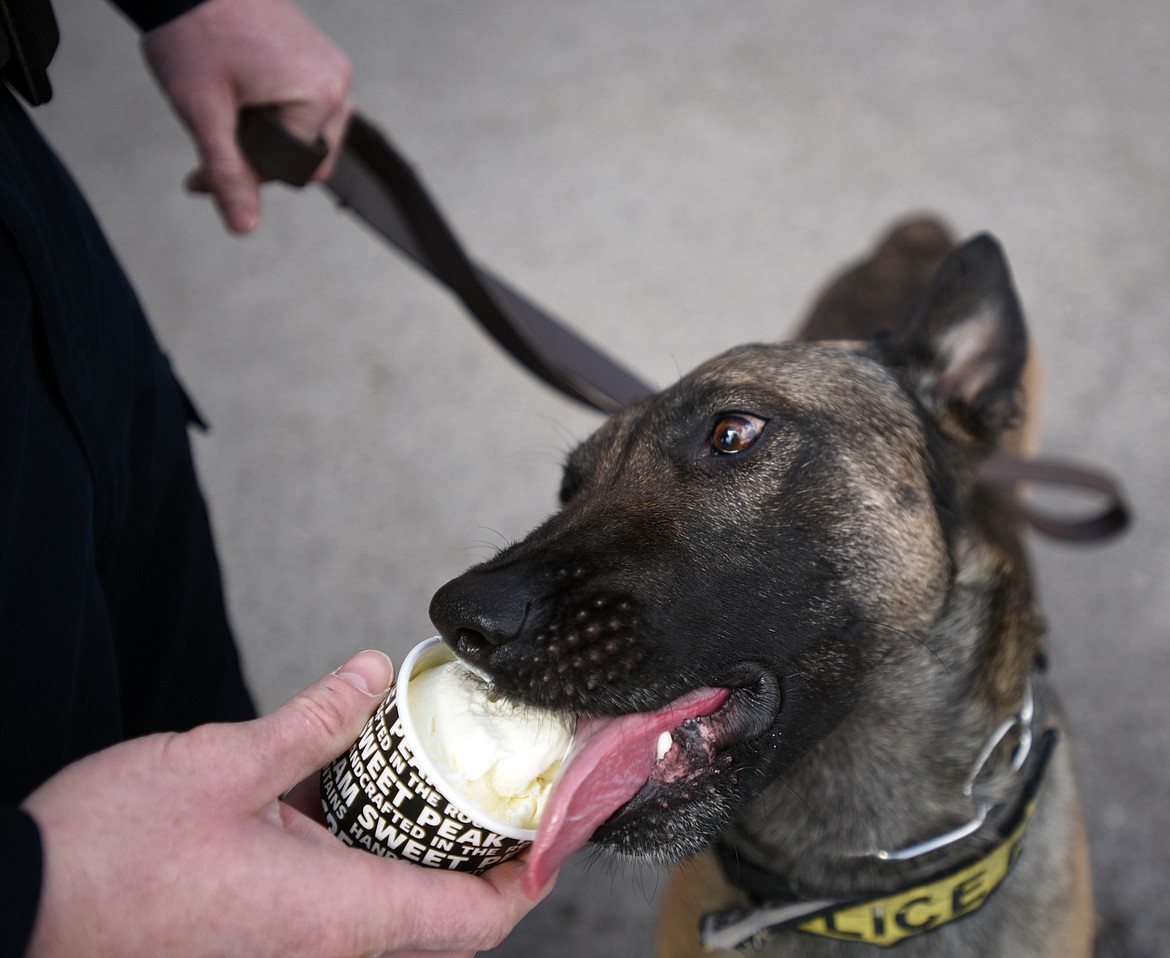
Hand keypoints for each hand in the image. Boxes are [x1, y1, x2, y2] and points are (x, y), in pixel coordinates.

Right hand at [23, 650, 555, 956]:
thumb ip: (312, 720)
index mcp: (336, 913)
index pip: (472, 919)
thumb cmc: (107, 858)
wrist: (18, 907)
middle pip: (443, 912)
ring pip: (394, 900)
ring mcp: (292, 937)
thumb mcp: (222, 765)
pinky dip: (372, 841)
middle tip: (511, 784)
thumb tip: (370, 674)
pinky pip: (342, 888)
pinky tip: (364, 783)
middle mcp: (325, 939)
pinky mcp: (261, 921)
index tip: (559, 826)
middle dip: (486, 851)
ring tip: (452, 772)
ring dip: (429, 843)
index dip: (530, 875)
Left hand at [141, 0, 351, 233]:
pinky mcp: (319, 60)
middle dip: (261, 158)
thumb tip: (244, 227)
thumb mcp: (204, 113)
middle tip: (216, 136)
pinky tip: (242, 97)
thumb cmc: (193, 34)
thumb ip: (228, 172)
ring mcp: (332, 69)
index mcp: (319, 96)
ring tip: (229, 110)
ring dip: (269, 138)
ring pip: (308, 138)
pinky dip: (275, 115)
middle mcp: (337, 83)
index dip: (246, 177)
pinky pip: (307, 110)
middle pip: (310, 160)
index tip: (201, 172)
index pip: (294, 172)